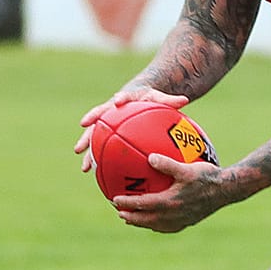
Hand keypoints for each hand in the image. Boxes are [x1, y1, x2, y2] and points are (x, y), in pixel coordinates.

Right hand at [73, 85, 190, 165]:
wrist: (138, 97)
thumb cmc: (149, 98)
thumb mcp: (159, 98)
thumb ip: (170, 100)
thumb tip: (185, 100)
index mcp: (125, 97)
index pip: (122, 96)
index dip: (120, 98)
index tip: (118, 102)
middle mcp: (111, 109)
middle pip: (99, 115)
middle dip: (92, 123)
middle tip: (85, 129)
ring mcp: (107, 121)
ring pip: (94, 135)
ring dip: (88, 150)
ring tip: (85, 167)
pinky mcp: (106, 132)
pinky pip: (100, 145)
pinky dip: (98, 158)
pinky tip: (96, 173)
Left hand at [112, 157, 236, 231]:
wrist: (227, 190)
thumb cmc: (207, 176)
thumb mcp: (186, 168)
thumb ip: (166, 164)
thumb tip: (149, 158)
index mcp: (168, 202)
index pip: (142, 204)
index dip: (126, 203)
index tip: (114, 200)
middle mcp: (172, 215)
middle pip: (145, 219)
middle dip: (130, 217)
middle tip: (119, 213)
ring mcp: (181, 221)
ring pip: (155, 225)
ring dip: (142, 223)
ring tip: (132, 220)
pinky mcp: (188, 222)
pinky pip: (168, 227)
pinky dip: (157, 225)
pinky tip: (156, 221)